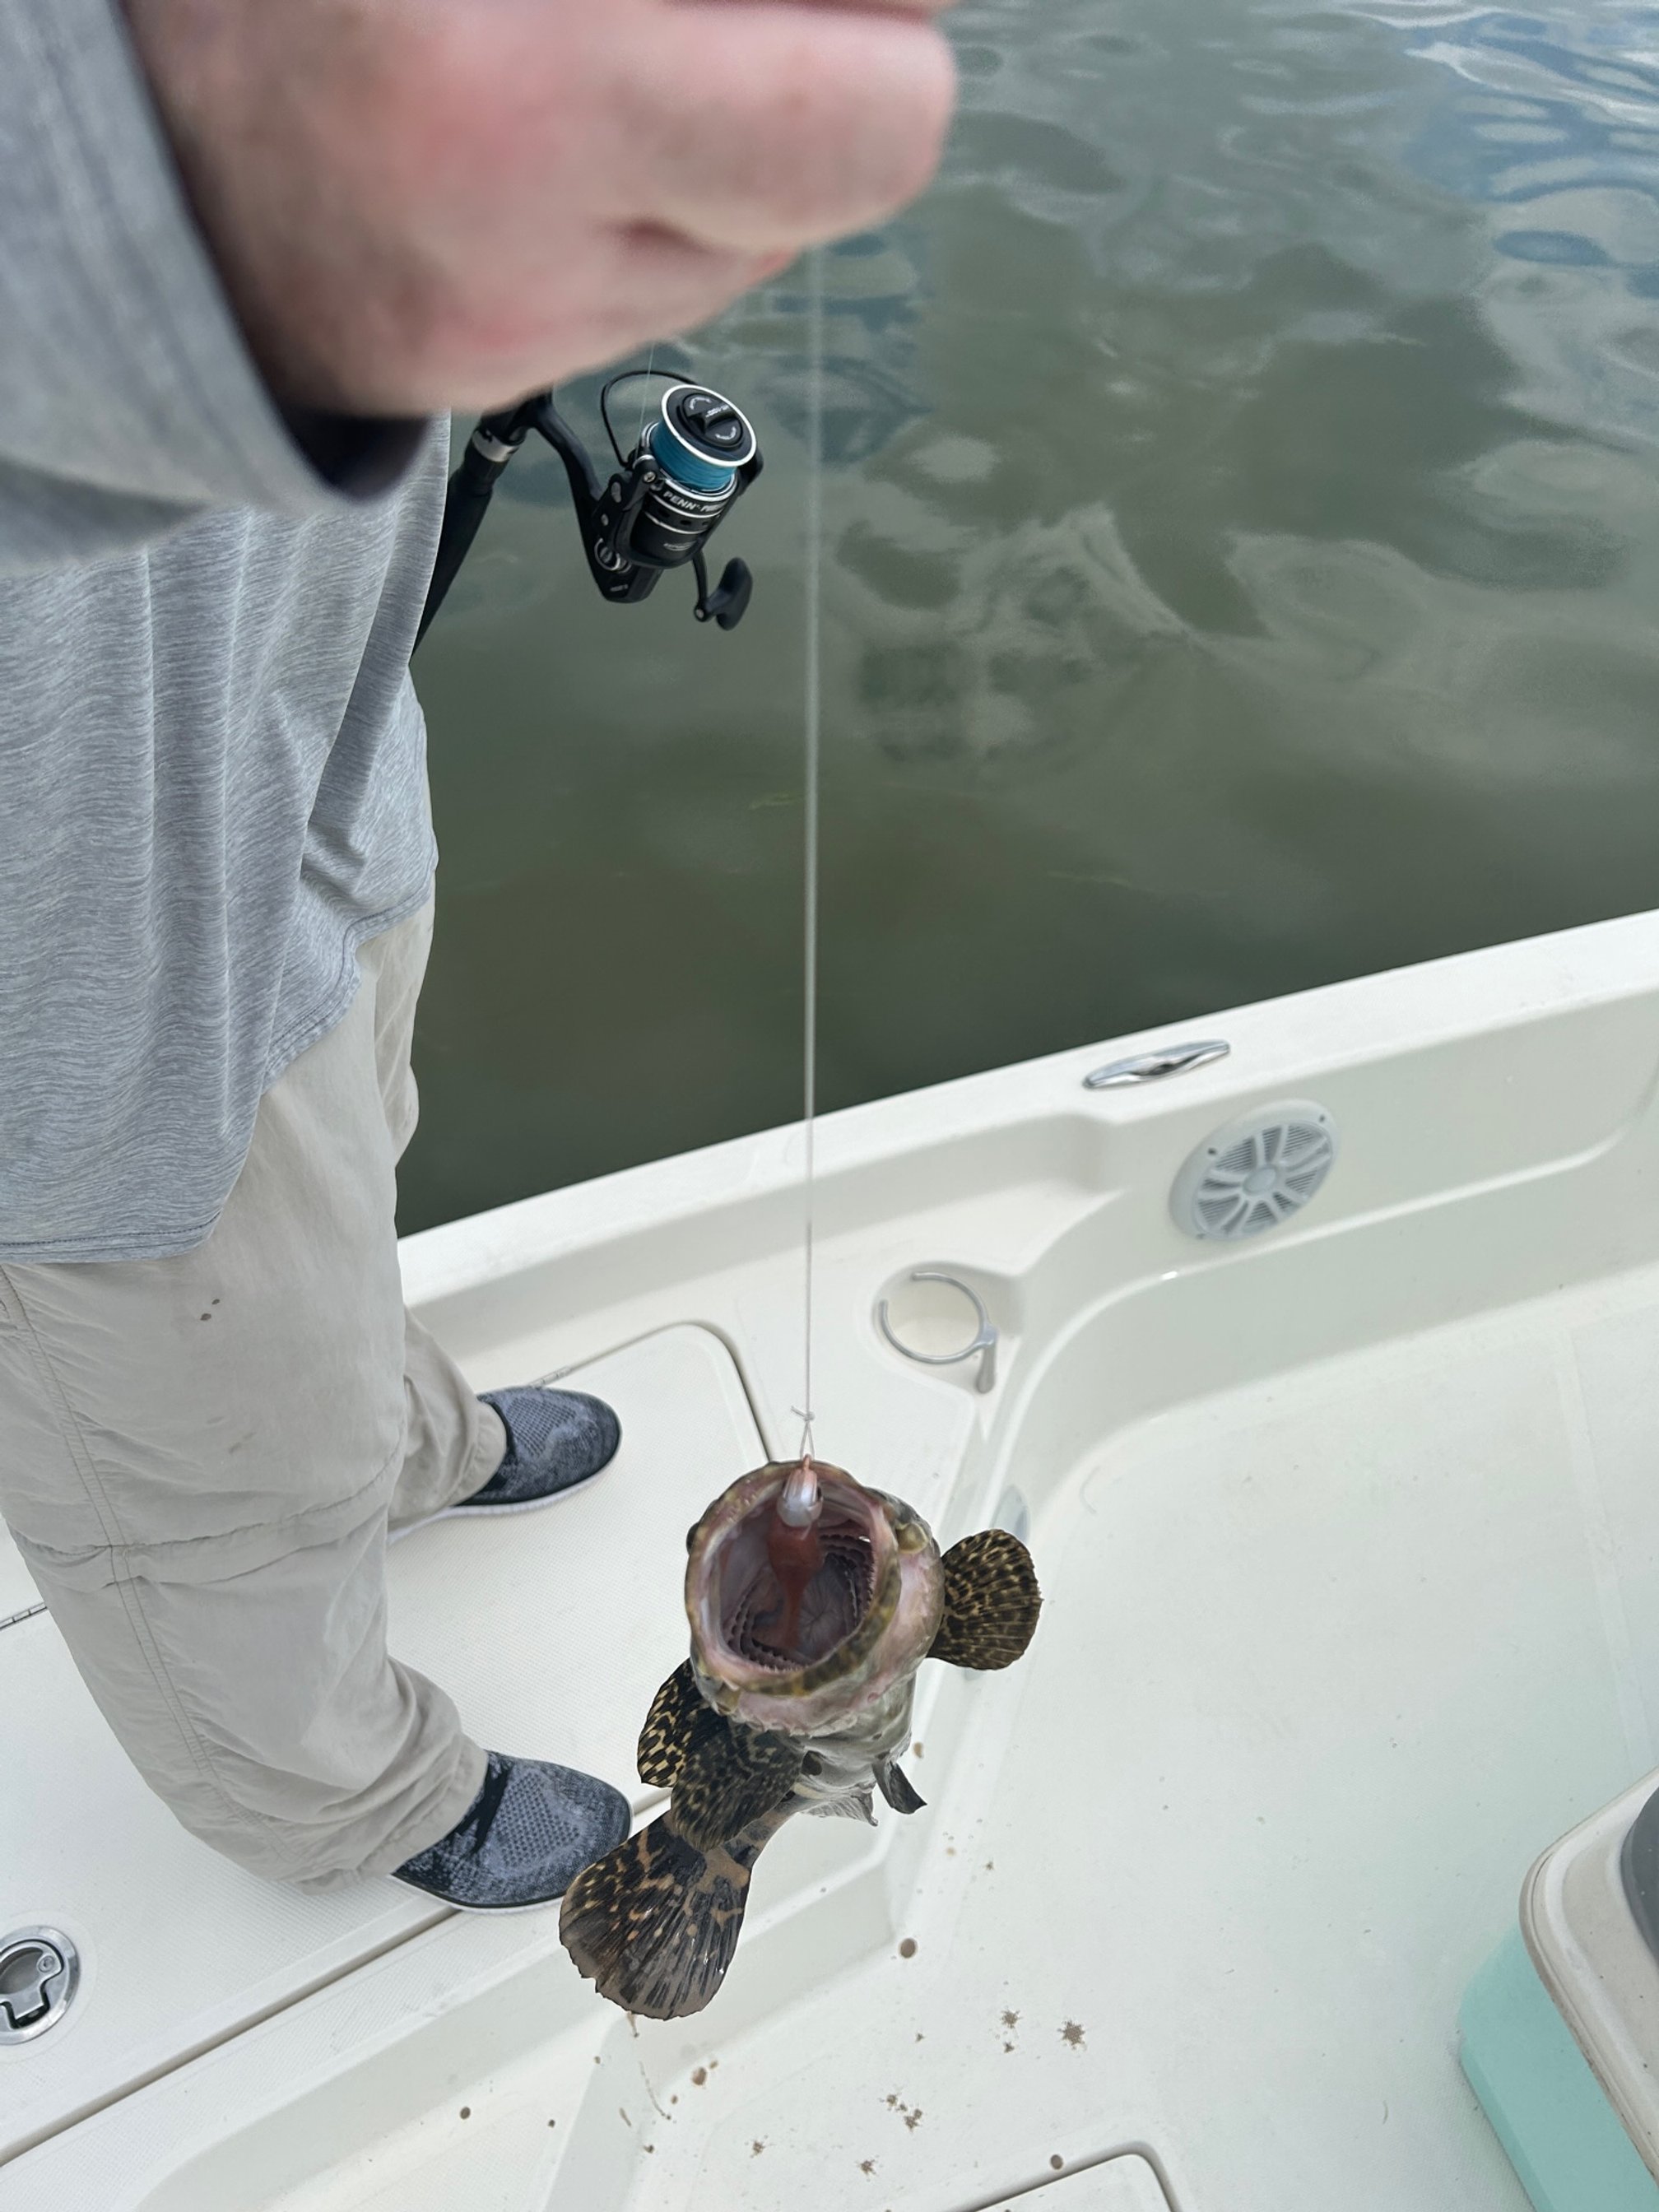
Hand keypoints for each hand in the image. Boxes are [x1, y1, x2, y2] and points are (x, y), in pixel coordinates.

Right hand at [123, 0, 956, 416]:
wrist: (119, 141)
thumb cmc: (314, 1)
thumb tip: (899, 4)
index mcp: (521, 91)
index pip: (873, 118)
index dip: (891, 31)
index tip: (857, 0)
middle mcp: (525, 238)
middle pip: (851, 178)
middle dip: (839, 84)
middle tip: (754, 17)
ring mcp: (514, 332)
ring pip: (764, 243)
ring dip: (728, 149)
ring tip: (590, 76)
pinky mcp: (492, 381)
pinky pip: (664, 289)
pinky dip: (644, 214)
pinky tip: (542, 149)